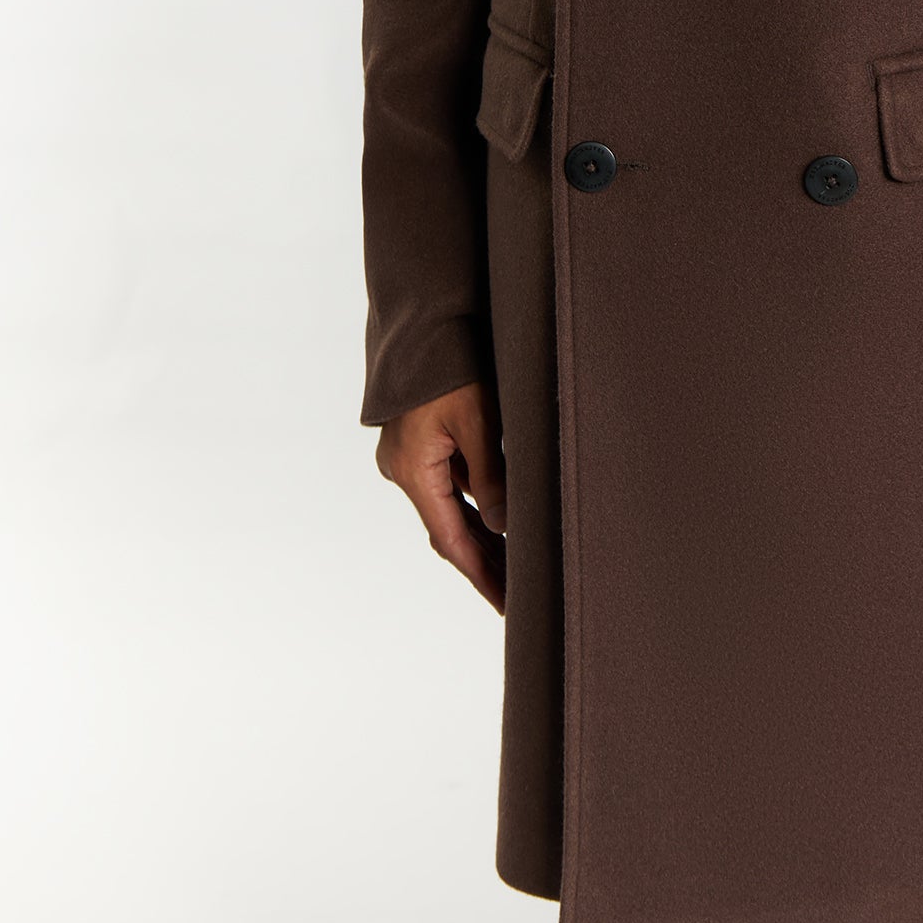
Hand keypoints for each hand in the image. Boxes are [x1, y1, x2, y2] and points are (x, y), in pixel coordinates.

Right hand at [376, 382, 507, 612]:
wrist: (420, 319)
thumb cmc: (448, 363)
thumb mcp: (477, 418)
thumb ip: (490, 474)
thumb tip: (503, 525)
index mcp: (414, 470)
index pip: (451, 539)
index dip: (481, 573)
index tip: (505, 603)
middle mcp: (405, 469)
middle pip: (449, 530)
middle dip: (484, 561)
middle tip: (517, 594)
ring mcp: (409, 457)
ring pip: (451, 507)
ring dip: (482, 534)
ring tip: (518, 564)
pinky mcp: (418, 442)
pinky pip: (450, 483)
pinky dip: (475, 503)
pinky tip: (502, 519)